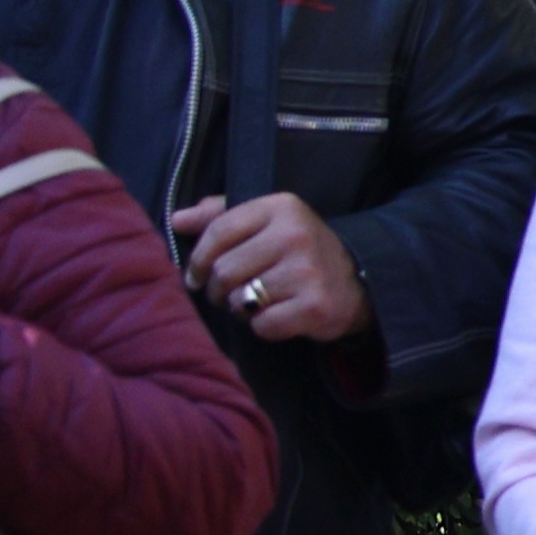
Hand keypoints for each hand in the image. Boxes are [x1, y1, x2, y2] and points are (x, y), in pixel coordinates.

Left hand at [171, 193, 370, 342]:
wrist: (359, 281)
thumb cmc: (297, 251)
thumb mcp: (266, 222)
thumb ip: (220, 216)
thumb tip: (177, 220)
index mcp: (281, 207)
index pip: (218, 231)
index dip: (198, 259)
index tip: (195, 275)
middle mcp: (295, 235)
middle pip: (224, 271)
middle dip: (217, 289)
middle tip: (228, 294)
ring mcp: (307, 272)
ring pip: (239, 299)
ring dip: (239, 308)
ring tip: (255, 302)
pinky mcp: (314, 306)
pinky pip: (262, 325)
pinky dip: (262, 326)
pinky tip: (277, 316)